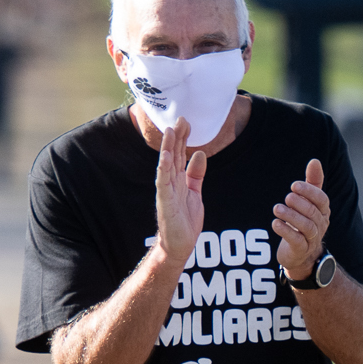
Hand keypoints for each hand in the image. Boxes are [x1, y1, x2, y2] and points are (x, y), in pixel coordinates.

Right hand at [154, 123, 207, 267]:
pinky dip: (163, 169)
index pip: (178, 154)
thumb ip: (195, 174)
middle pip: (172, 155)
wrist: (180, 244)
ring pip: (166, 165)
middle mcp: (170, 182)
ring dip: (167, 148)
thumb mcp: (195, 192)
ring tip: (170, 131)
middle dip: (176, 137)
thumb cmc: (185, 220)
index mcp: (177, 179)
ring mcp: (166, 191)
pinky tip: (164, 157)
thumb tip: (199, 154)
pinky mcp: (165, 202)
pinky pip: (163, 183)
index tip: (186, 122)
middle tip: (180, 118)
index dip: (182, 138)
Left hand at [272, 158, 331, 282]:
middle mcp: (320, 225)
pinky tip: (275, 223)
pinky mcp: (301, 250)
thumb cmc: (304, 223)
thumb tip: (315, 161)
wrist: (301, 255)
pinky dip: (285, 231)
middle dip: (299, 203)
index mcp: (323, 211)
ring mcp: (312, 239)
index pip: (322, 199)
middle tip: (287, 197)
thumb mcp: (309, 202)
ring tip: (277, 209)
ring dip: (291, 216)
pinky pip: (296, 240)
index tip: (294, 185)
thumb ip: (313, 183)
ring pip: (306, 227)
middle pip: (313, 213)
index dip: (309, 192)